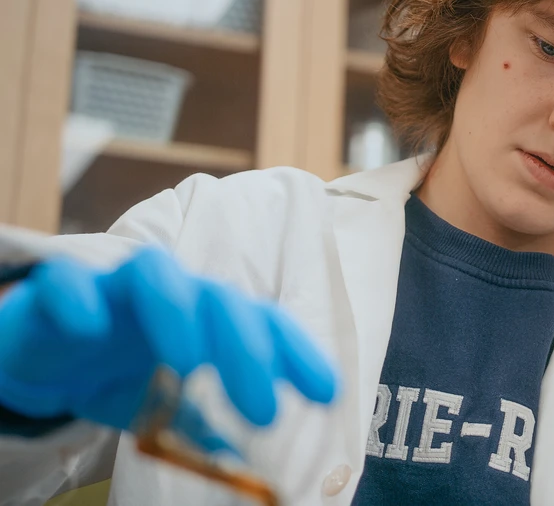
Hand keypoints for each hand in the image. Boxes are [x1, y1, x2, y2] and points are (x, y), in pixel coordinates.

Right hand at [0, 247, 336, 444]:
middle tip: (265, 412)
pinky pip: (66, 281)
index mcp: (203, 320)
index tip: (327, 394)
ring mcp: (114, 289)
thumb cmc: (114, 372)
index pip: (262, 323)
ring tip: (189, 362)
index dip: (296, 352)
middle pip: (219, 299)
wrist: (38, 354)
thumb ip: (200, 427)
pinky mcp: (56, 293)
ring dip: (178, 311)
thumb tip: (247, 469)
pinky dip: (80, 298)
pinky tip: (91, 327)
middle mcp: (169, 296)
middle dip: (249, 349)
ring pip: (154, 271)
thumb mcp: (162, 407)